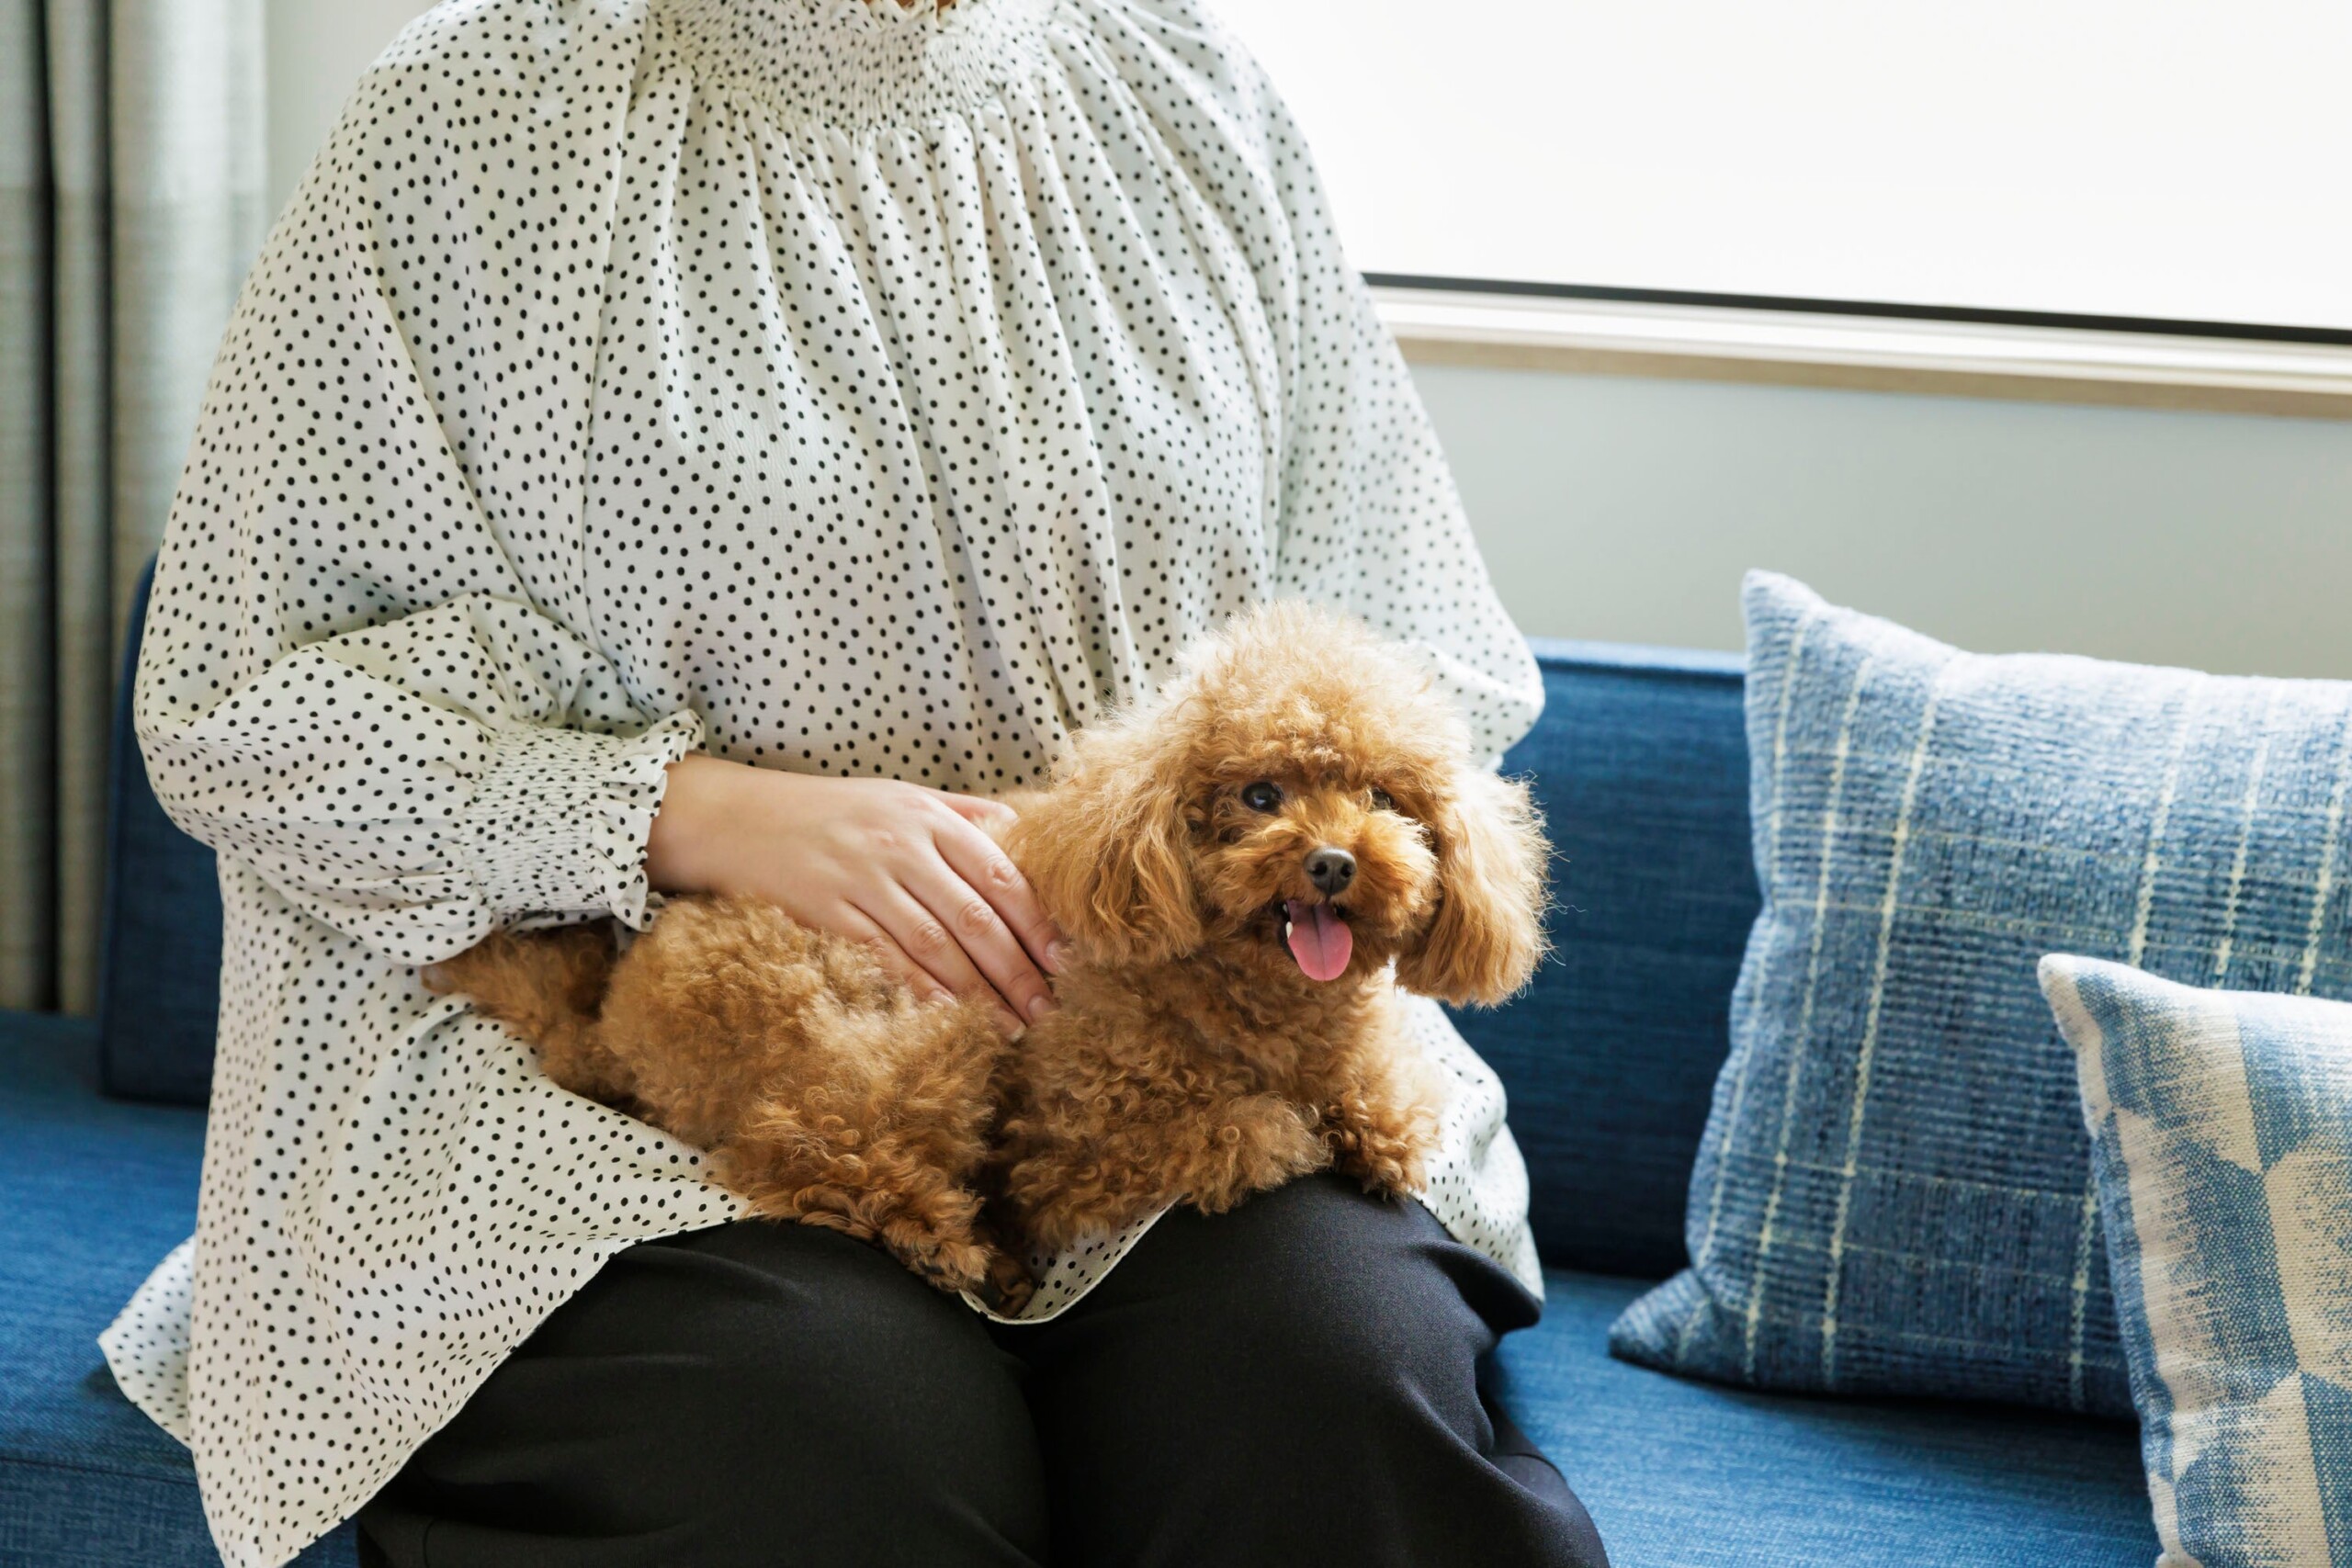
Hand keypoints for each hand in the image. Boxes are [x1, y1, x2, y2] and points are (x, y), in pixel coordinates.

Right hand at [643, 756, 1063, 1033]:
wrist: (736, 816)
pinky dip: (923, 990)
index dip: (1038, 921)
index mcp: (927, 817)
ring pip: (937, 945)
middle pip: (976, 917)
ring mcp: (862, 881)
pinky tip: (952, 1017)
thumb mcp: (900, 795)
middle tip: (1050, 1009)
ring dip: (981, 992)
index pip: (1001, 873)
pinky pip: (885, 959)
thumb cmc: (830, 810)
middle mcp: (900, 846)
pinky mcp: (826, 913)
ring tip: (1013, 1026)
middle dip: (1020, 969)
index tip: (1067, 959)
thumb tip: (1024, 829)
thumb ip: (962, 814)